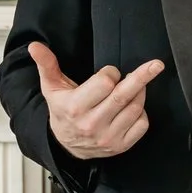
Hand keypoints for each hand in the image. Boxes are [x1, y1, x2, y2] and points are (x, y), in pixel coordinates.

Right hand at [29, 41, 164, 160]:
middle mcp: (93, 124)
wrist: (65, 146)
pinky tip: (132, 107)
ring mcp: (108, 137)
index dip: (110, 73)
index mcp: (76, 107)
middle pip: (123, 96)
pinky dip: (141, 112)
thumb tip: (35, 46)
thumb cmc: (61, 111)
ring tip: (133, 86)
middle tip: (156, 64)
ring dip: (139, 93)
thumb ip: (46, 64)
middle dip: (142, 77)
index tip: (108, 73)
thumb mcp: (51, 87)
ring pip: (135, 108)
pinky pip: (142, 125)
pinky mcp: (120, 146)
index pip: (104, 83)